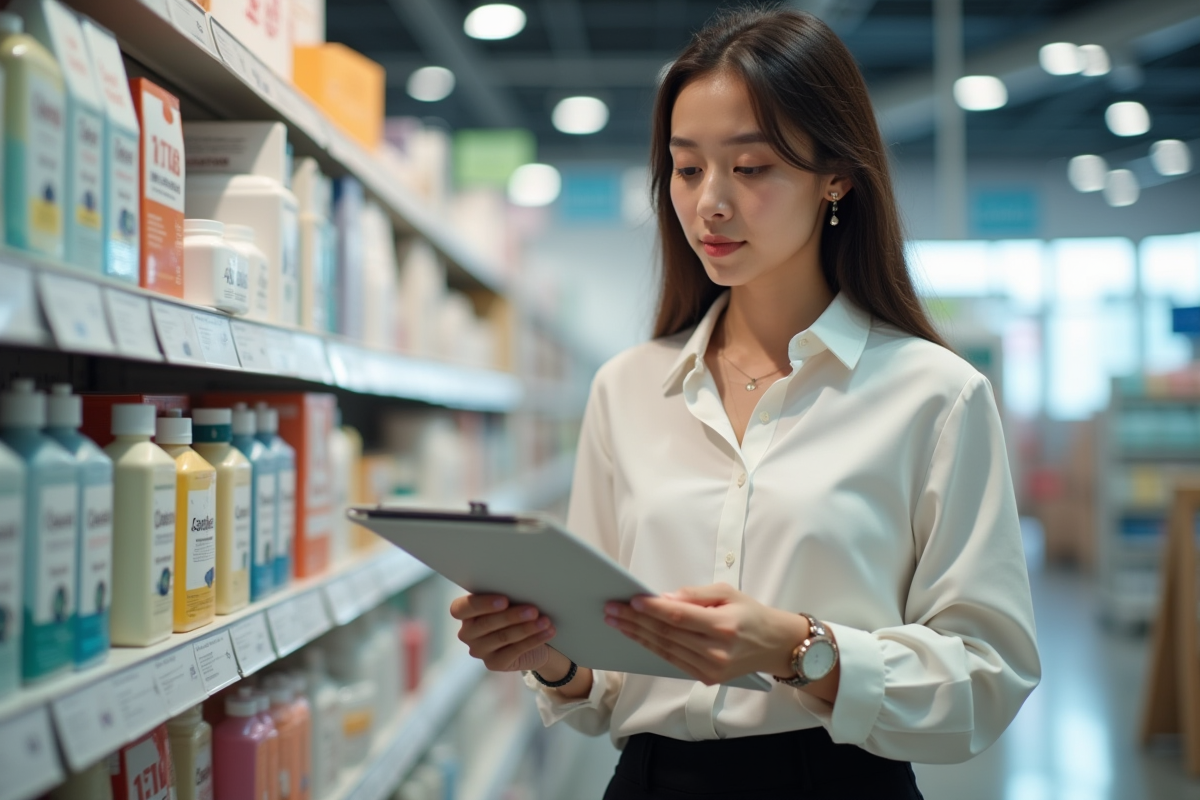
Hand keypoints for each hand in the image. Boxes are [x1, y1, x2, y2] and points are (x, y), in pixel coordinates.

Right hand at [450, 594, 556, 672]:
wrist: (532, 639)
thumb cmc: (517, 611)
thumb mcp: (509, 602)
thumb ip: (506, 597)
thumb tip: (521, 589)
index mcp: (465, 613)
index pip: (460, 609)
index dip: (481, 604)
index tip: (504, 600)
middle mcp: (467, 633)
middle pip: (486, 624)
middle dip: (511, 616)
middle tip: (533, 610)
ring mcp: (479, 650)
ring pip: (502, 637)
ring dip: (526, 628)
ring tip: (545, 621)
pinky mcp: (494, 663)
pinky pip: (514, 651)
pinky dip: (533, 640)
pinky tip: (547, 632)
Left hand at [604, 583, 809, 685]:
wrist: (774, 645)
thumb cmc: (751, 614)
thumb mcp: (728, 593)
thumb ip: (695, 595)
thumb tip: (663, 598)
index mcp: (723, 626)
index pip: (679, 617)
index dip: (653, 609)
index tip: (631, 600)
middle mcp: (716, 651)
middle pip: (667, 634)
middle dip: (635, 621)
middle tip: (611, 609)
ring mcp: (711, 668)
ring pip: (665, 649)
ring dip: (637, 635)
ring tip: (616, 621)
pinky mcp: (706, 678)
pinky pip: (672, 660)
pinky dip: (652, 647)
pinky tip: (636, 636)